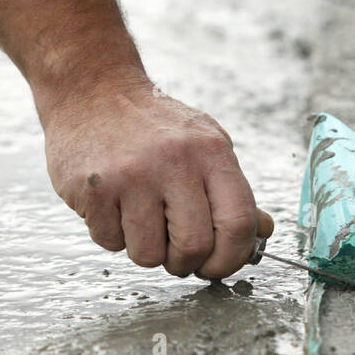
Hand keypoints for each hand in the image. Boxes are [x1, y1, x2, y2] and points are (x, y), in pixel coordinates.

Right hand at [41, 74, 272, 277]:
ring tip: (139, 217)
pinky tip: (113, 204)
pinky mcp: (95, 189)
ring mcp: (132, 175)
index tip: (217, 265)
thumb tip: (262, 230)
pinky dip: (112, 234)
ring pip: (149, 255)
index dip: (232, 257)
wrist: (92, 90)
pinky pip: (110, 243)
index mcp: (211, 151)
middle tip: (174, 251)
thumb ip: (231, 190)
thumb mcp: (203, 143)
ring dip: (145, 249)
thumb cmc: (151, 124)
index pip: (238, 222)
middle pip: (194, 246)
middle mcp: (175, 161)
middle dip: (185, 261)